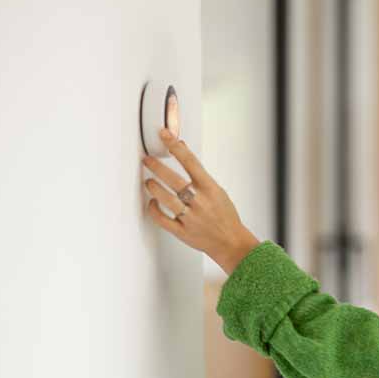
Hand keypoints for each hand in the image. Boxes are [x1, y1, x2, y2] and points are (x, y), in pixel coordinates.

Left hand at [141, 128, 260, 274]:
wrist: (230, 242)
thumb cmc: (225, 216)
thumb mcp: (218, 191)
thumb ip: (200, 175)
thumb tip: (183, 151)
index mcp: (211, 189)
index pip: (190, 162)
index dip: (176, 146)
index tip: (165, 135)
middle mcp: (200, 202)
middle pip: (173, 179)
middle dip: (157, 167)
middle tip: (147, 159)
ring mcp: (190, 218)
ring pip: (165, 198)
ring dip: (153, 187)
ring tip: (149, 181)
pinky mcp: (182, 232)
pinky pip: (162, 219)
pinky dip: (154, 209)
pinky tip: (153, 202)